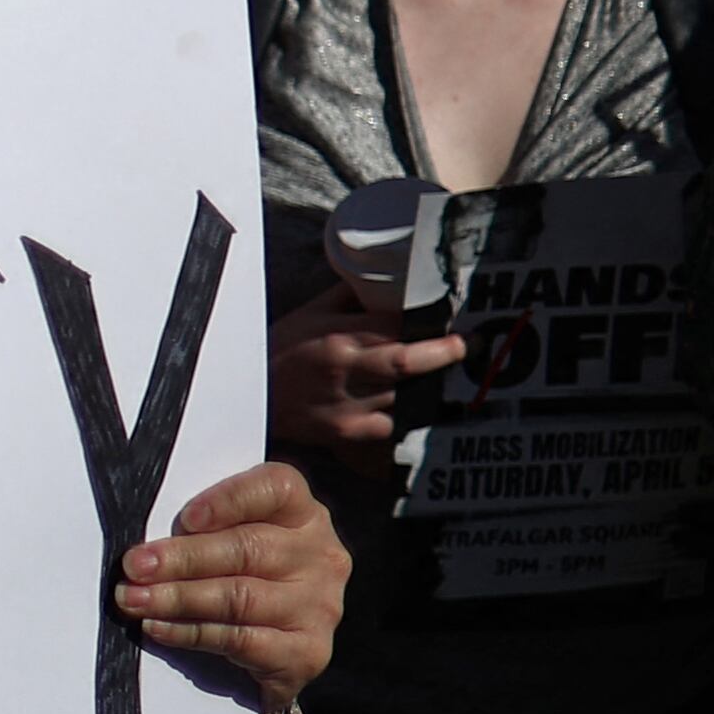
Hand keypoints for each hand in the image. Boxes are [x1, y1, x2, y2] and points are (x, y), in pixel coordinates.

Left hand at [114, 460, 347, 711]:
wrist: (264, 649)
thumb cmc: (233, 574)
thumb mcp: (225, 538)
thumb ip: (200, 527)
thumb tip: (145, 546)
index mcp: (302, 513)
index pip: (276, 488)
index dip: (229, 499)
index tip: (185, 518)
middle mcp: (321, 555)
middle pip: (248, 549)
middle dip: (182, 558)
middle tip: (133, 567)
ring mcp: (320, 606)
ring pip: (241, 598)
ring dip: (178, 598)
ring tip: (133, 600)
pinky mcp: (309, 651)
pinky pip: (243, 641)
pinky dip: (192, 633)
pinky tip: (158, 627)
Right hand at [268, 289, 458, 464]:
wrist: (244, 394)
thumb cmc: (279, 349)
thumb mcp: (308, 313)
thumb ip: (348, 299)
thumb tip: (386, 280)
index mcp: (338, 336)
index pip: (394, 324)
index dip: (426, 320)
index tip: (449, 316)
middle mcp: (347, 370)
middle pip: (410, 361)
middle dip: (445, 352)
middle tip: (469, 344)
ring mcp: (351, 405)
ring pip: (408, 395)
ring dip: (432, 384)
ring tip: (450, 374)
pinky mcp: (351, 432)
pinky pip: (395, 424)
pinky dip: (411, 414)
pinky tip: (421, 406)